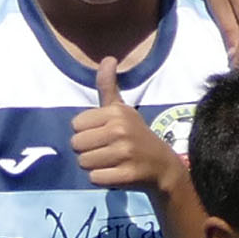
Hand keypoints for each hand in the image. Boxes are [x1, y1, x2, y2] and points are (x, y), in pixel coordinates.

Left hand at [68, 55, 184, 192]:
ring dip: (94, 165)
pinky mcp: (127, 175)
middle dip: (88, 150)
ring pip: (83, 162)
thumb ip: (108, 86)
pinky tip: (117, 172)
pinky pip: (95, 178)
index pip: (75, 125)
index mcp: (116, 112)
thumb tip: (108, 58)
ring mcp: (125, 153)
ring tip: (112, 161)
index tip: (104, 134)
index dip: (86, 132)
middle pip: (76, 144)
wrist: (162, 166)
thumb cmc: (135, 135)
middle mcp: (120, 130)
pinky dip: (102, 179)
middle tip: (107, 150)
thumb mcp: (122, 109)